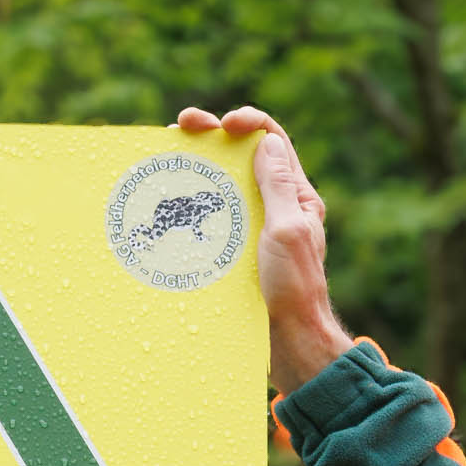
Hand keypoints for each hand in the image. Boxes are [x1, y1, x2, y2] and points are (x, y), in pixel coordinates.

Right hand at [175, 104, 354, 394]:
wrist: (289, 343)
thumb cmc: (294, 289)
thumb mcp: (288, 231)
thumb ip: (279, 186)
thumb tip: (267, 142)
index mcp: (297, 196)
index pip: (273, 141)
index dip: (248, 122)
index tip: (221, 125)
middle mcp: (276, 206)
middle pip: (242, 156)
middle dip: (211, 135)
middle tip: (180, 127)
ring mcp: (253, 228)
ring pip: (222, 185)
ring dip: (196, 167)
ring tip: (168, 156)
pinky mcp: (234, 251)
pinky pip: (209, 218)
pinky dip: (189, 204)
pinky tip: (167, 200)